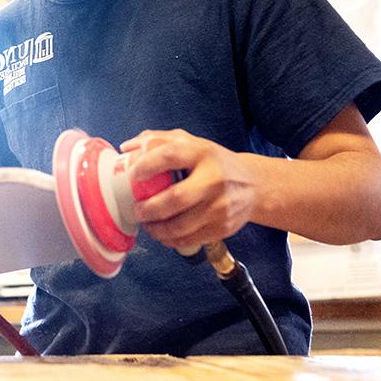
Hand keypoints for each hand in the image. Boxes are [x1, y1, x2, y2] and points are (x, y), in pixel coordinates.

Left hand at [120, 129, 256, 252]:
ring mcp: (220, 206)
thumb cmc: (214, 163)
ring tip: (148, 223)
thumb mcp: (192, 144)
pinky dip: (171, 240)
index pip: (170, 155)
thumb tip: (127, 148)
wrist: (253, 185)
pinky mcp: (223, 228)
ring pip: (181, 226)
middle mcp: (214, 179)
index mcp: (202, 153)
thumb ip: (159, 141)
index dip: (147, 165)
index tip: (132, 175)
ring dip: (157, 229)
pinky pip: (190, 240)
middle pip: (176, 198)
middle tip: (137, 210)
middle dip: (149, 208)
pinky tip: (164, 233)